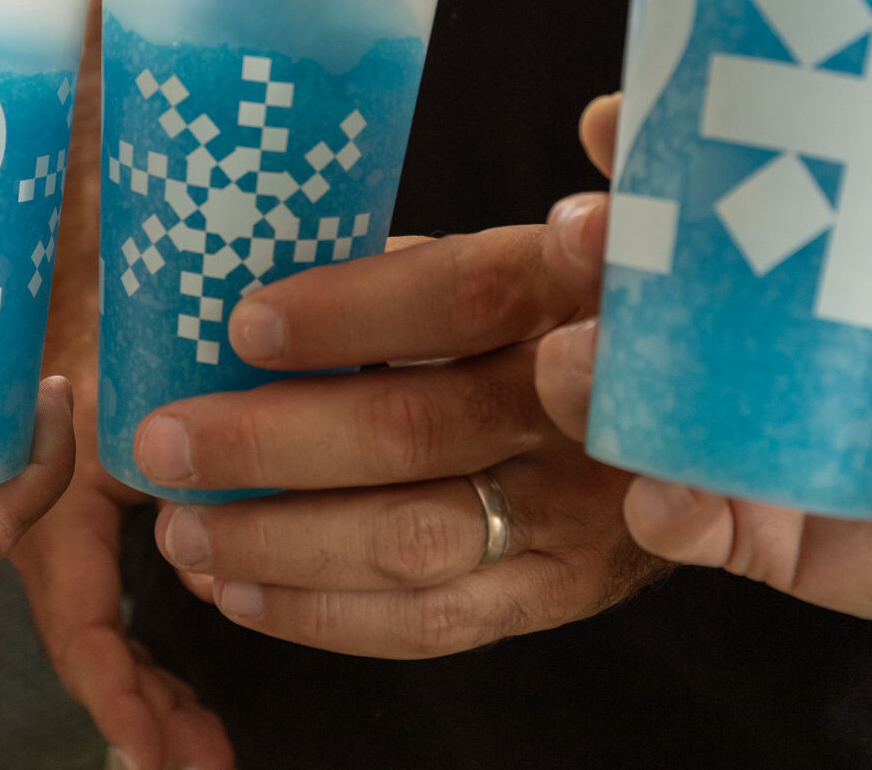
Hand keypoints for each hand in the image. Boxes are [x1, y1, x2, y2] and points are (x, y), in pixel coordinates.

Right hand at [11, 376, 232, 769]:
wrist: (55, 303)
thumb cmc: (101, 339)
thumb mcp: (137, 406)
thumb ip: (181, 481)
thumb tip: (215, 564)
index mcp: (52, 517)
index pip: (81, 633)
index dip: (116, 698)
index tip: (149, 754)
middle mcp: (51, 543)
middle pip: (94, 654)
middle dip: (148, 716)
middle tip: (203, 764)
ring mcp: (67, 547)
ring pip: (107, 641)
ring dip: (153, 697)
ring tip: (204, 750)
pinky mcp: (89, 538)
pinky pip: (116, 614)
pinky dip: (149, 660)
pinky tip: (185, 702)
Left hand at [126, 99, 663, 660]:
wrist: (708, 424)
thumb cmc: (563, 317)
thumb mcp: (520, 251)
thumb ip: (423, 256)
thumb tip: (261, 253)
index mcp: (573, 287)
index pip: (460, 293)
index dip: (347, 312)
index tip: (239, 323)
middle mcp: (586, 404)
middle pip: (415, 427)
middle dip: (268, 441)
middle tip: (163, 439)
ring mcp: (579, 509)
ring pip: (411, 537)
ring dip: (276, 538)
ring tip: (180, 526)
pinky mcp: (564, 589)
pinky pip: (434, 621)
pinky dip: (321, 614)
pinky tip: (236, 591)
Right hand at [536, 99, 871, 656]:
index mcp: (817, 265)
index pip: (713, 189)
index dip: (650, 149)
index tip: (609, 122)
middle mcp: (758, 344)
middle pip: (641, 284)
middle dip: (588, 252)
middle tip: (584, 235)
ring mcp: (746, 436)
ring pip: (630, 397)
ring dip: (586, 373)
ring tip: (583, 361)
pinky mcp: (759, 532)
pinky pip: (683, 519)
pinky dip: (662, 506)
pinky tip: (670, 495)